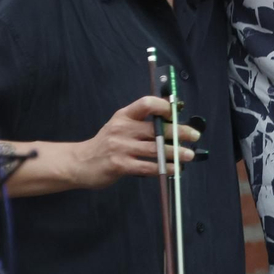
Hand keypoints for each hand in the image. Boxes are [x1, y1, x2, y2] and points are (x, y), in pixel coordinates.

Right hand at [73, 95, 202, 188]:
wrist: (79, 163)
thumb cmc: (105, 144)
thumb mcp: (118, 126)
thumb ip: (139, 124)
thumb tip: (170, 124)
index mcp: (124, 116)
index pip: (146, 104)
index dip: (163, 106)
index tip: (176, 113)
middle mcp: (122, 129)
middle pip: (155, 128)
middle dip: (178, 132)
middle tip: (194, 136)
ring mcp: (121, 147)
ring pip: (155, 149)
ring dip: (176, 152)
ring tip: (189, 155)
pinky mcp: (120, 165)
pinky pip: (148, 166)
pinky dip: (164, 168)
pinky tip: (174, 169)